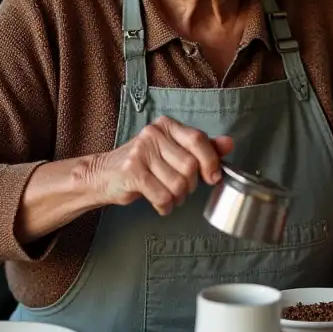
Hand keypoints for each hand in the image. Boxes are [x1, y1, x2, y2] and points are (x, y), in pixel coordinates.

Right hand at [86, 116, 232, 214]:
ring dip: (178, 198)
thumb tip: (229, 143)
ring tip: (169, 196)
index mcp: (166, 125)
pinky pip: (162, 195)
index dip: (211, 161)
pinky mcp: (132, 172)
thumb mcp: (172, 151)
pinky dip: (165, 206)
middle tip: (181, 189)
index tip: (213, 177)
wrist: (103, 174)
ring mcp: (141, 152)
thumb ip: (201, 147)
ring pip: (178, 183)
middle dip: (191, 186)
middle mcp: (153, 134)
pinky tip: (161, 204)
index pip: (198, 139)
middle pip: (190, 166)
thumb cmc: (142, 164)